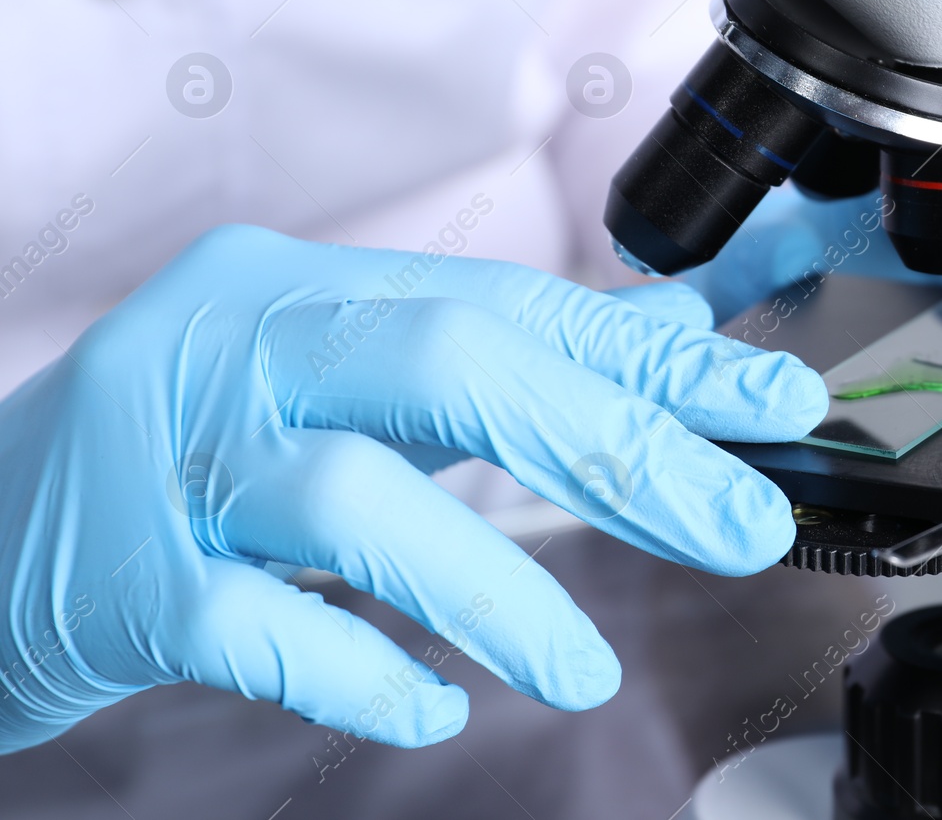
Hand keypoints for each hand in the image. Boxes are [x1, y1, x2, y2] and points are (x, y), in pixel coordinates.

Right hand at [0, 226, 821, 752]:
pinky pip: (254, 631)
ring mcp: (165, 459)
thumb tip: (667, 340)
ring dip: (495, 590)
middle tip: (737, 527)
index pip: (508, 305)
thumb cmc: (181, 460)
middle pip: (450, 366)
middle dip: (614, 448)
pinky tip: (430, 709)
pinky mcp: (115, 579)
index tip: (772, 410)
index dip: (649, 362)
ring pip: (356, 498)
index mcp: (299, 287)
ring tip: (582, 674)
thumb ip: (498, 360)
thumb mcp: (335, 384)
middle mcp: (232, 344)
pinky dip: (359, 670)